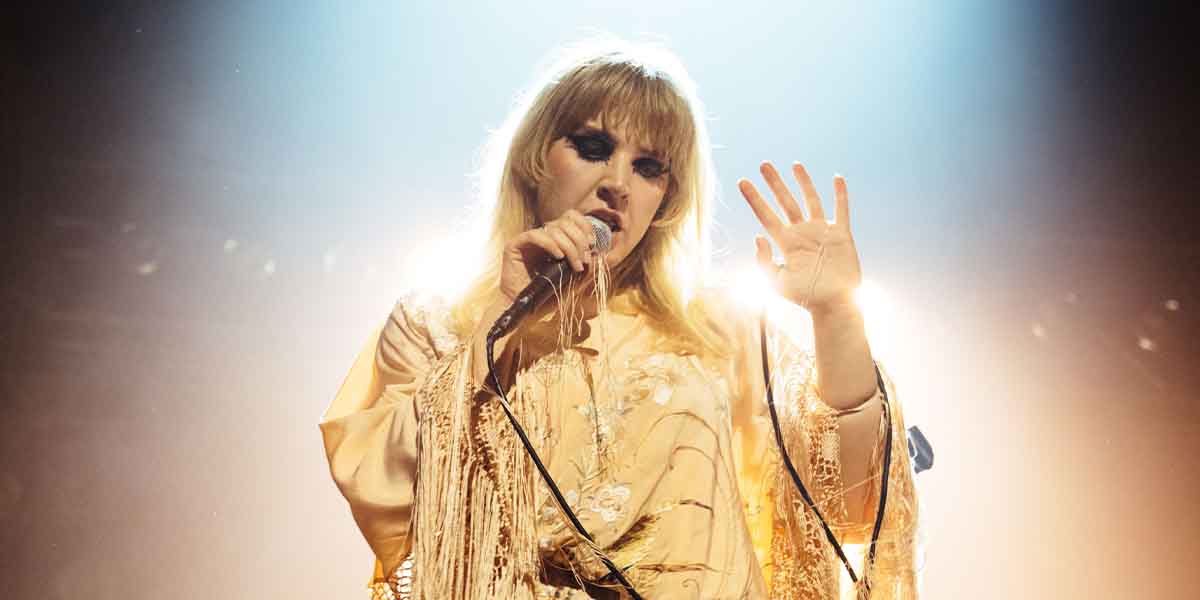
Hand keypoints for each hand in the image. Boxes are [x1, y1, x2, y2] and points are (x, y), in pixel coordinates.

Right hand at [498, 209, 599, 302]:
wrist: (524, 311)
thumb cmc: (547, 298)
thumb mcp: (574, 282)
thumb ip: (587, 269)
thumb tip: (601, 255)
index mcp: (556, 239)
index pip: (571, 218)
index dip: (584, 226)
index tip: (593, 244)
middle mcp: (542, 236)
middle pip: (565, 222)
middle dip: (579, 240)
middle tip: (584, 260)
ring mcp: (528, 240)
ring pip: (552, 228)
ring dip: (569, 246)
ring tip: (575, 265)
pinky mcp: (514, 246)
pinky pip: (534, 235)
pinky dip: (550, 244)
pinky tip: (558, 257)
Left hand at [738, 161, 861, 312]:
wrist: (833, 304)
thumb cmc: (804, 297)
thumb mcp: (776, 282)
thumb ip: (763, 261)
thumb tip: (757, 236)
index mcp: (785, 242)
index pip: (766, 215)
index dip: (754, 198)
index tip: (742, 182)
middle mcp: (802, 233)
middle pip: (785, 201)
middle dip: (774, 183)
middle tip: (763, 164)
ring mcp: (822, 231)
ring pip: (811, 199)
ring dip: (803, 182)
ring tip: (795, 164)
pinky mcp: (841, 234)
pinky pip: (841, 209)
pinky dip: (840, 194)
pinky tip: (837, 178)